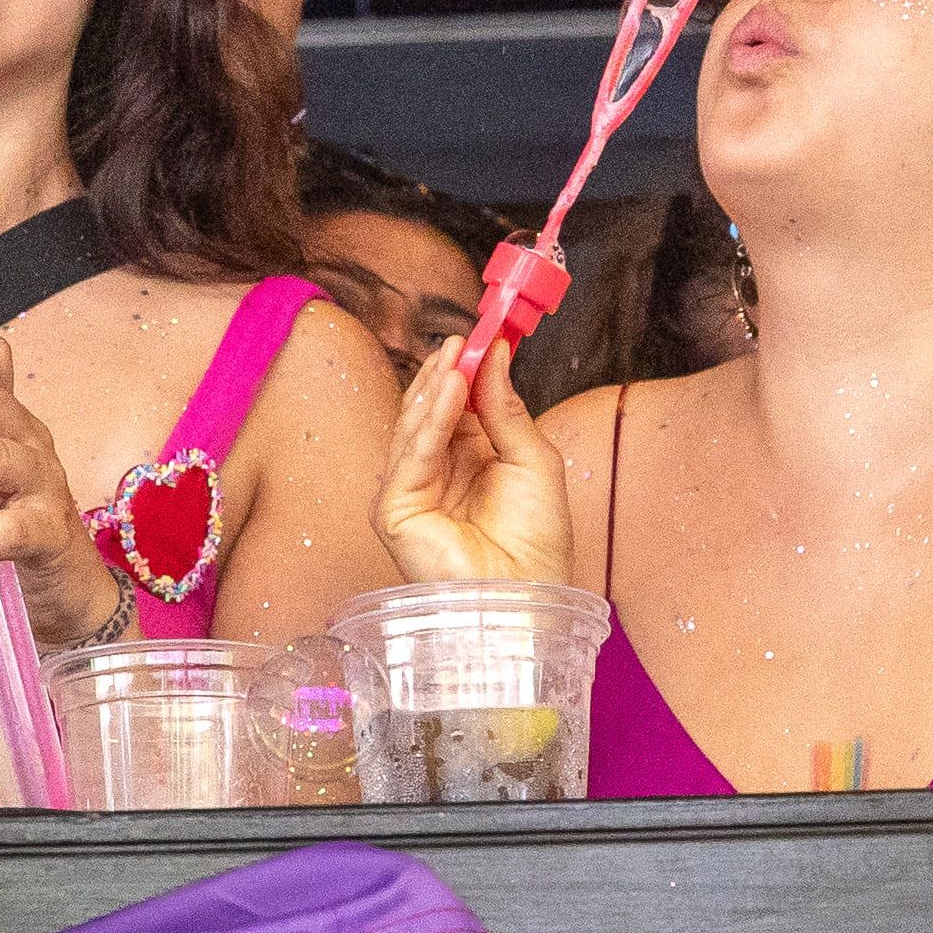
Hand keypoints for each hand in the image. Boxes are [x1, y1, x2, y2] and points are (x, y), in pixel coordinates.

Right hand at [376, 323, 573, 585]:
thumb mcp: (533, 459)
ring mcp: (411, 491)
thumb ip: (506, 406)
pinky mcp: (395, 511)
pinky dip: (429, 423)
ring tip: (457, 358)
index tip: (478, 334)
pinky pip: (410, 457)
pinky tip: (449, 392)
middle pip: (428, 411)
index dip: (464, 369)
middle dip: (444, 373)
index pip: (456, 405)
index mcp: (467, 460)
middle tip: (462, 341)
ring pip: (413, 428)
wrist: (528, 597)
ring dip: (435, 390)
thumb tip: (494, 352)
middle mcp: (435, 472)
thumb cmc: (537, 542)